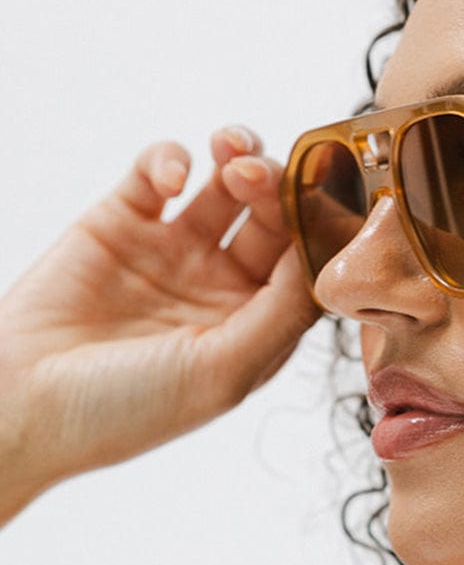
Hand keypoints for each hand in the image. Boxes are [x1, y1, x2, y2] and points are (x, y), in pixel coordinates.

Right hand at [0, 125, 319, 516]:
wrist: (20, 404)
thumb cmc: (126, 408)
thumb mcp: (222, 372)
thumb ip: (282, 313)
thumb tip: (326, 256)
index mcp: (256, 325)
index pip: (309, 261)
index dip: (323, 226)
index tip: (332, 194)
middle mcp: (223, 284)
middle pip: (276, 215)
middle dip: (280, 185)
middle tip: (260, 176)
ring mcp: (174, 249)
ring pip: (228, 182)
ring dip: (241, 156)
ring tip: (232, 158)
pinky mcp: (122, 220)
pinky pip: (162, 169)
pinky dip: (173, 160)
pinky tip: (169, 181)